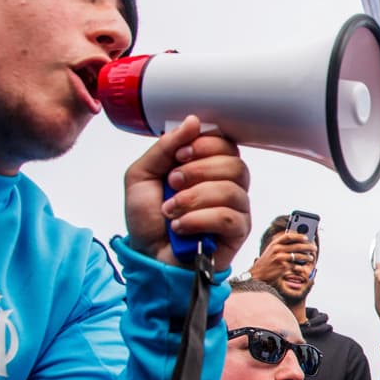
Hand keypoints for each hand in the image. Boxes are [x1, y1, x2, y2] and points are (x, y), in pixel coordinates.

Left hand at [124, 115, 250, 271]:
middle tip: (173, 183)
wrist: (147, 257)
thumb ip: (165, 147)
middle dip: (198, 171)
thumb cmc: (147, 221)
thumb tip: (193, 122)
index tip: (180, 156)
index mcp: (208, 168)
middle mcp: (227, 186)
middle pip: (234, 164)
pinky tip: (181, 227)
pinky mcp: (238, 233)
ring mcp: (236, 209)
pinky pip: (229, 217)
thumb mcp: (142, 175)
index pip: (225, 144)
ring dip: (193, 198)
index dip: (205, 145)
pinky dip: (199, 219)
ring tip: (171, 210)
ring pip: (231, 190)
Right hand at [249, 230, 317, 285]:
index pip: (288, 236)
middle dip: (308, 247)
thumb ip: (281, 245)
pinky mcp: (283, 266)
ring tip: (311, 258)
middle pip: (297, 245)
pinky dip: (300, 266)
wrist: (258, 275)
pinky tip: (303, 266)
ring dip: (307, 257)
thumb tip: (298, 242)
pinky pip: (295, 265)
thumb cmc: (266, 262)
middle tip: (314, 248)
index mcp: (274, 244)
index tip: (306, 237)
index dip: (299, 236)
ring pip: (298, 255)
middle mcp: (277, 249)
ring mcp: (280, 258)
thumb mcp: (271, 251)